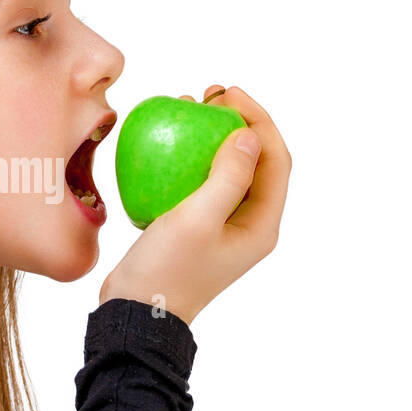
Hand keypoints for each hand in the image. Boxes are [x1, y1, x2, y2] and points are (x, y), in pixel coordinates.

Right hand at [99, 85, 291, 324]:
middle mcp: (248, 224)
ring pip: (225, 168)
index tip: (229, 95)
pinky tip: (164, 142)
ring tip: (187, 109)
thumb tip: (249, 136)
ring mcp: (221, 225)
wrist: (135, 315)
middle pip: (255, 160)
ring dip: (210, 136)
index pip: (276, 160)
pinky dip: (186, 158)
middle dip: (236, 122)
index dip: (258, 120)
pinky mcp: (195, 226)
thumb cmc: (167, 271)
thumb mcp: (197, 220)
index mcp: (261, 224)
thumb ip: (228, 177)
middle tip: (209, 95)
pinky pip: (199, 182)